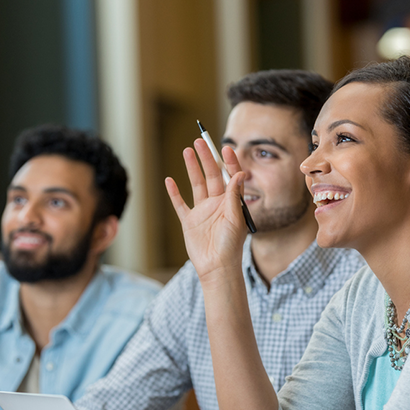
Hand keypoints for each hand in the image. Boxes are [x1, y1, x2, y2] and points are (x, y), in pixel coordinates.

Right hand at [165, 140, 246, 284]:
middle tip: (200, 141)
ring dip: (192, 168)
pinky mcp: (189, 221)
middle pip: (211, 175)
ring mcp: (202, 211)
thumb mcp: (235, 219)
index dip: (228, 161)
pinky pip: (180, 204)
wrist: (217, 268)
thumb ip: (235, 196)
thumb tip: (239, 173)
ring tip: (187, 150)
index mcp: (231, 202)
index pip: (230, 176)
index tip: (225, 147)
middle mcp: (217, 204)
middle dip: (207, 158)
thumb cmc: (231, 246)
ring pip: (196, 184)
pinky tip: (170, 181)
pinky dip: (174, 193)